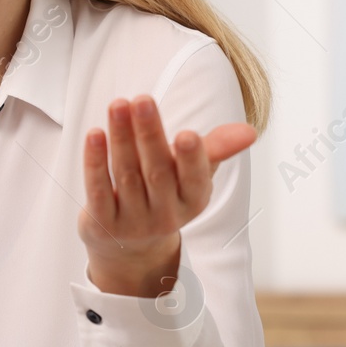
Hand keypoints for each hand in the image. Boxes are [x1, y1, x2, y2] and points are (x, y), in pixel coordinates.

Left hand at [79, 95, 256, 296]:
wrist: (131, 246)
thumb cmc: (167, 193)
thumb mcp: (195, 174)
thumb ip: (217, 148)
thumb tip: (250, 131)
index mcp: (193, 200)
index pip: (195, 179)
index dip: (191, 158)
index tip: (186, 133)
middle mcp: (165, 215)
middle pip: (156, 171)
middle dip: (149, 134)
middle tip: (141, 99)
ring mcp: (132, 222)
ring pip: (126, 174)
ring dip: (121, 137)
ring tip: (118, 105)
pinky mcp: (102, 223)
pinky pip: (98, 189)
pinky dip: (95, 161)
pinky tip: (95, 134)